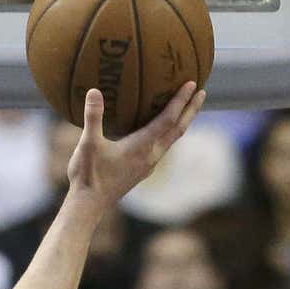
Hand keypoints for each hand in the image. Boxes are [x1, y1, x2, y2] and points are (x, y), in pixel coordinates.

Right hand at [66, 82, 205, 207]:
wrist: (89, 204)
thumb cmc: (88, 175)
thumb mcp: (88, 144)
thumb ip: (93, 117)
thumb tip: (94, 91)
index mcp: (143, 146)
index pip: (168, 119)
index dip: (180, 101)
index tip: (191, 84)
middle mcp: (152, 155)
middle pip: (178, 128)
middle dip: (191, 109)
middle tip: (201, 91)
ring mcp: (149, 164)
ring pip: (173, 139)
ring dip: (182, 122)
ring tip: (186, 109)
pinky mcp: (142, 170)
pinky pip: (162, 147)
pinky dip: (169, 133)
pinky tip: (160, 132)